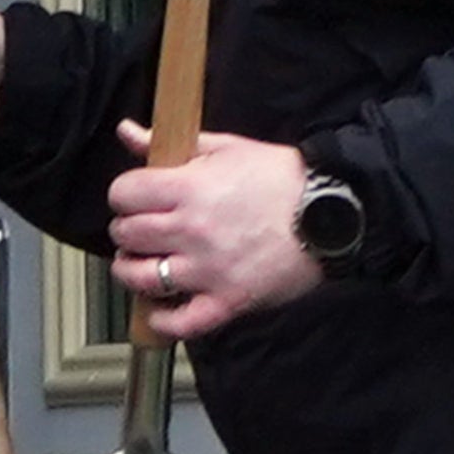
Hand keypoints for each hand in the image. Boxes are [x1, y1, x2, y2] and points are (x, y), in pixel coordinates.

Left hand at [105, 123, 320, 340]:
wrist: (330, 214)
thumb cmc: (280, 178)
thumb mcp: (226, 147)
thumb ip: (172, 142)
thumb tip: (127, 131)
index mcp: (189, 188)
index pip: (124, 193)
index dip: (123, 194)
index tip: (134, 198)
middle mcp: (192, 230)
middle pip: (127, 235)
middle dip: (126, 230)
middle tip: (139, 229)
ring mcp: (208, 270)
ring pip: (143, 279)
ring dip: (132, 271)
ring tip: (141, 263)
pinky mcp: (228, 302)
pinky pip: (181, 322)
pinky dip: (162, 320)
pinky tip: (160, 308)